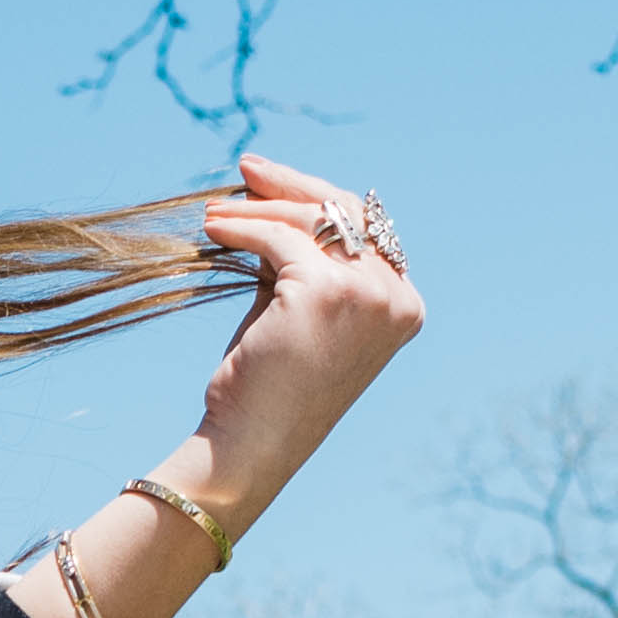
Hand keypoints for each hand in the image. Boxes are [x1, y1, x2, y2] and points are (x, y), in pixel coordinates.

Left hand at [185, 148, 424, 514]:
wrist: (251, 448)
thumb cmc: (268, 391)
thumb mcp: (299, 313)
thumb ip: (304, 263)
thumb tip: (274, 203)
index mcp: (403, 304)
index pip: (366, 230)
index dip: (317, 202)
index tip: (271, 185)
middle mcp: (396, 296)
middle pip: (347, 211)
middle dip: (291, 187)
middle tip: (247, 170)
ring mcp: (368, 292)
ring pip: (312, 219)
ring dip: (258, 208)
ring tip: (215, 213)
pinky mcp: (327, 289)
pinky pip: (279, 238)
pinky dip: (243, 228)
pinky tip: (214, 230)